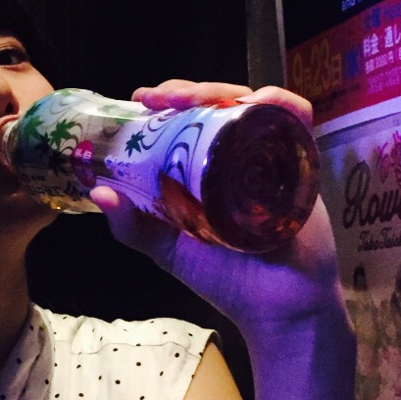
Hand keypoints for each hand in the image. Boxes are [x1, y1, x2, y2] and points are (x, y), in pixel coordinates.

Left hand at [90, 80, 345, 335]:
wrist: (279, 307)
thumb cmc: (226, 279)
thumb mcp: (170, 250)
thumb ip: (135, 226)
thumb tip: (99, 192)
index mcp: (203, 170)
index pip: (185, 121)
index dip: (164, 104)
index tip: (141, 99)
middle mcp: (235, 157)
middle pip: (215, 106)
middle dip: (188, 92)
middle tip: (161, 98)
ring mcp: (269, 157)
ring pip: (248, 105)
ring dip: (222, 93)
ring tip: (195, 99)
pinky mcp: (302, 162)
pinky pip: (296, 121)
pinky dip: (281, 104)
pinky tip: (261, 102)